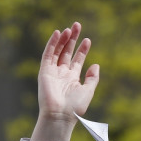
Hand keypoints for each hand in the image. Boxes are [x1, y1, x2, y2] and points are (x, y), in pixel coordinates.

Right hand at [31, 22, 99, 140]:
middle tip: (78, 25)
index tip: (88, 40)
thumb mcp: (88, 91)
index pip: (77, 60)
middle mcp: (62, 73)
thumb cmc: (75, 107)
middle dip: (73, 39)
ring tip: (70, 28)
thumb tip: (96, 65)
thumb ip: (93, 78)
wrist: (61, 115)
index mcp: (73, 78)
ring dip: (64, 39)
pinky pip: (48, 54)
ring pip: (58, 51)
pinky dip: (53, 43)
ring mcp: (53, 71)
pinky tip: (59, 33)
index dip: (82, 49)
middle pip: (67, 52)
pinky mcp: (44, 71)